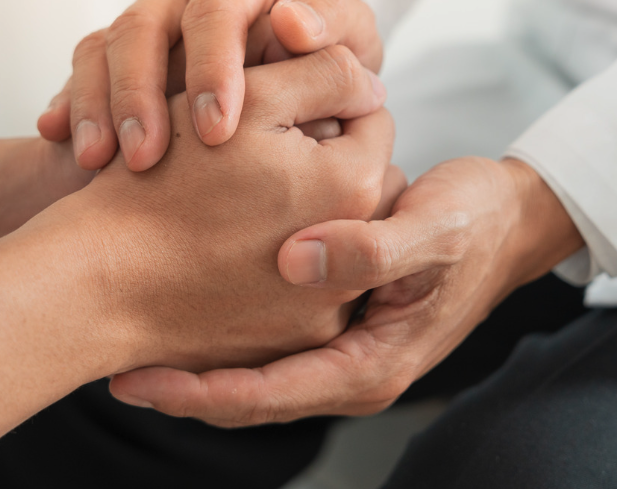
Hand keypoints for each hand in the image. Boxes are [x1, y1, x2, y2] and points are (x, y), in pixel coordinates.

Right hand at [36, 0, 382, 171]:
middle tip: (146, 156)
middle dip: (139, 93)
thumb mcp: (349, 33)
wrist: (302, 60)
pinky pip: (81, 70)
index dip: (211, 66)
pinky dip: (71, 106)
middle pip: (143, 25)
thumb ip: (331, 25)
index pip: (216, 7)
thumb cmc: (331, 46)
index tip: (217, 129)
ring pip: (103, 46)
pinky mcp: (119, 50)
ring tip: (99, 161)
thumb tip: (293, 24)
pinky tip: (66, 145)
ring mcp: (148, 15)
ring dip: (99, 105)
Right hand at [52, 46, 394, 373]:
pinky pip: (304, 288)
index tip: (279, 110)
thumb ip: (325, 73)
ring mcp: (325, 308)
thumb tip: (371, 81)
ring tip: (239, 201)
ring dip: (303, 210)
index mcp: (356, 186)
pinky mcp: (292, 341)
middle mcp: (357, 256)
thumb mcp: (248, 99)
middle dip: (322, 157)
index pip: (372, 118)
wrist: (99, 283)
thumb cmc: (164, 183)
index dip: (325, 101)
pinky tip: (230, 250)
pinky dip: (278, 265)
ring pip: (333, 233)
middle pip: (358, 180)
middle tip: (259, 154)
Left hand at [107, 157, 583, 422]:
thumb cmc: (475, 220)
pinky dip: (221, 329)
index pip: (266, 397)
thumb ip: (372, 246)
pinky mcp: (335, 322)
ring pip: (252, 370)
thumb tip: (297, 261)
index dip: (197, 392)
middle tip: (107, 363)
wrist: (508, 219)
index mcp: (371, 365)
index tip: (133, 377)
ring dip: (194, 359)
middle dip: (179, 385)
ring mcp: (341, 349)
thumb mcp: (433, 227)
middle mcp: (350, 370)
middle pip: (247, 397)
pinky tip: (180, 300)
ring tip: (125, 338)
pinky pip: (267, 341)